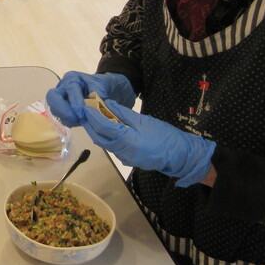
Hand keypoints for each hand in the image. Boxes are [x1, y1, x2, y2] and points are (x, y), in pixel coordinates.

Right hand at [45, 72, 136, 128]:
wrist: (109, 91)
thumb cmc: (106, 85)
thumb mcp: (105, 83)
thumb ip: (99, 89)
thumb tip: (95, 100)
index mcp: (73, 79)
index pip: (69, 89)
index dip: (75, 103)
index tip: (83, 114)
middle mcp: (64, 88)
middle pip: (53, 98)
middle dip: (63, 110)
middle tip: (75, 119)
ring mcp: (63, 101)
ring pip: (56, 111)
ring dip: (68, 118)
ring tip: (82, 121)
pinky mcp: (66, 112)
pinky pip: (63, 119)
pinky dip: (71, 122)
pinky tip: (82, 122)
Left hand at [80, 100, 215, 186]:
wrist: (180, 156)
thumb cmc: (164, 135)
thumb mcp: (143, 121)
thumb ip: (123, 113)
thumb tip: (108, 103)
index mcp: (125, 141)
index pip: (102, 126)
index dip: (92, 115)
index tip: (85, 104)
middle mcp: (121, 152)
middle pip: (99, 137)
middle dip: (90, 124)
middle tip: (85, 111)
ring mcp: (124, 158)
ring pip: (105, 143)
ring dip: (97, 131)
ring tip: (93, 117)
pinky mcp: (128, 160)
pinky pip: (112, 147)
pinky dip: (106, 137)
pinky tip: (107, 128)